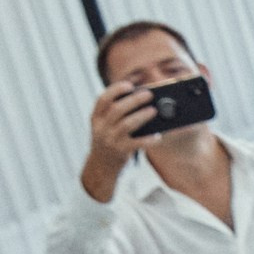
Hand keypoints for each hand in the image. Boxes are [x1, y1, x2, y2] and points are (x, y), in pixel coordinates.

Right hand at [80, 82, 156, 200]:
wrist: (101, 168)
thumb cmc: (109, 142)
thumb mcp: (105, 127)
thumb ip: (115, 115)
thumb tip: (141, 102)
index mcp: (96, 118)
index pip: (103, 99)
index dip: (116, 90)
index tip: (130, 85)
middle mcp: (101, 128)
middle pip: (117, 109)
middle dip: (134, 100)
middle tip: (149, 94)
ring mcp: (110, 140)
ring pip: (127, 124)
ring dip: (142, 116)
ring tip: (154, 110)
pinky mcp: (120, 152)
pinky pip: (137, 143)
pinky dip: (148, 138)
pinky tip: (157, 135)